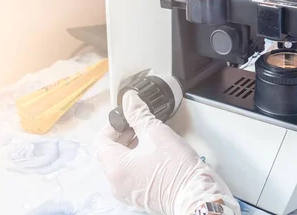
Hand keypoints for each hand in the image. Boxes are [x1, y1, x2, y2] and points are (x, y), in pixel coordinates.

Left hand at [95, 92, 239, 214]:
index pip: (101, 140)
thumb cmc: (176, 168)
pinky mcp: (139, 196)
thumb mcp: (156, 132)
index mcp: (115, 167)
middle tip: (138, 124)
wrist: (195, 194)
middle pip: (109, 152)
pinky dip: (136, 161)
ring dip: (130, 147)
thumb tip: (129, 100)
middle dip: (122, 134)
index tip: (126, 117)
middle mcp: (116, 183)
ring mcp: (127, 192)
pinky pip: (130, 174)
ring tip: (148, 137)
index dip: (112, 124)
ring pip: (120, 163)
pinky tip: (152, 153)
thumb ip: (138, 114)